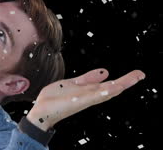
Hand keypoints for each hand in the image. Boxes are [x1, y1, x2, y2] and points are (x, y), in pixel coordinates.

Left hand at [27, 68, 144, 130]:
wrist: (41, 111)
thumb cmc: (55, 99)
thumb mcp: (73, 83)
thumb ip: (88, 78)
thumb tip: (106, 71)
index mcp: (89, 91)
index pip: (110, 84)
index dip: (124, 79)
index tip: (137, 74)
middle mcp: (90, 96)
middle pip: (112, 88)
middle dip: (127, 81)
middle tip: (141, 74)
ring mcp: (85, 99)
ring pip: (106, 92)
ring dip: (120, 84)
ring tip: (134, 78)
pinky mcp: (78, 101)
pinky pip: (93, 96)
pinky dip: (104, 91)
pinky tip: (114, 87)